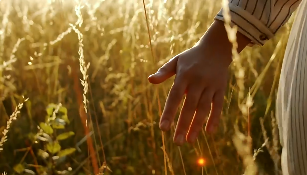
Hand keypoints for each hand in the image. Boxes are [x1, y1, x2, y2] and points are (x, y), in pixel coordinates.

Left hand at [148, 20, 249, 144]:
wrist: (216, 48)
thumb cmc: (191, 57)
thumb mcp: (176, 61)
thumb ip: (164, 72)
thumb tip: (150, 80)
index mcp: (184, 75)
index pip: (175, 97)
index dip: (169, 113)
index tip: (163, 129)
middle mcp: (198, 81)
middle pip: (190, 107)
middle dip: (183, 125)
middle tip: (177, 143)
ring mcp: (211, 85)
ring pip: (204, 109)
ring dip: (197, 126)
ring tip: (189, 141)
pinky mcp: (221, 88)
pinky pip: (218, 106)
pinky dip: (215, 118)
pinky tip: (209, 132)